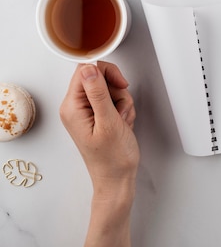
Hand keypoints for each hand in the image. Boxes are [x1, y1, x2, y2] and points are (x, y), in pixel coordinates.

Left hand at [59, 62, 138, 201]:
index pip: (85, 70)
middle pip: (98, 77)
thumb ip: (98, 93)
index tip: (120, 84)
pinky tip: (123, 122)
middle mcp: (75, 107)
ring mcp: (86, 111)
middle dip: (116, 89)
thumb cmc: (112, 158)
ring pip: (109, 88)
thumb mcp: (108, 122)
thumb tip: (89, 68)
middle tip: (121, 107)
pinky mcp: (97, 115)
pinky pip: (112, 100)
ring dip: (122, 101)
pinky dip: (122, 108)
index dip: (106, 73)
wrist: (117, 178)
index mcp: (72, 107)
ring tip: (122, 120)